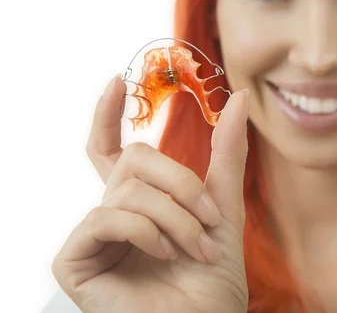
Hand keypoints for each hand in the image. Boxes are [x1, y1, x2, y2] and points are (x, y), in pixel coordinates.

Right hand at [52, 76, 249, 312]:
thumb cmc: (213, 279)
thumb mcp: (224, 208)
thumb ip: (226, 154)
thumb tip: (237, 97)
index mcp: (140, 202)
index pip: (112, 151)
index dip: (107, 115)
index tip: (115, 81)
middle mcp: (113, 214)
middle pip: (133, 161)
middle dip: (181, 183)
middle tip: (210, 218)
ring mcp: (92, 238)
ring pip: (127, 190)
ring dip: (175, 217)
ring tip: (195, 248)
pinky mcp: (75, 261)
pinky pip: (105, 217)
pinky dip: (145, 231)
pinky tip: (162, 253)